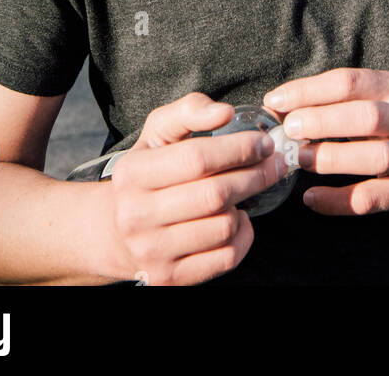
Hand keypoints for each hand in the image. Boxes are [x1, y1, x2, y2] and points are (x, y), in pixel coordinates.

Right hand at [96, 93, 288, 284]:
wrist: (115, 231)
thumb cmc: (147, 173)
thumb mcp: (158, 134)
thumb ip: (189, 111)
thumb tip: (224, 112)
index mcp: (132, 173)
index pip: (196, 159)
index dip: (237, 149)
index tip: (262, 143)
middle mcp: (137, 216)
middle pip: (214, 195)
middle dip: (254, 175)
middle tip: (274, 164)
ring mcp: (152, 251)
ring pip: (223, 227)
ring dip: (244, 206)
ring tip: (244, 191)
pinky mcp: (170, 278)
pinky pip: (225, 258)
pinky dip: (243, 237)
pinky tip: (237, 219)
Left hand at [263, 68, 388, 216]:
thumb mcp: (379, 100)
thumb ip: (339, 102)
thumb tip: (281, 107)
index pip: (349, 82)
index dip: (308, 90)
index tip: (275, 101)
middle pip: (365, 116)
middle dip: (322, 121)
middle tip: (289, 130)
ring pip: (375, 157)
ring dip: (332, 158)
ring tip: (300, 160)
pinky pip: (373, 198)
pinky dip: (339, 200)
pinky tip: (312, 198)